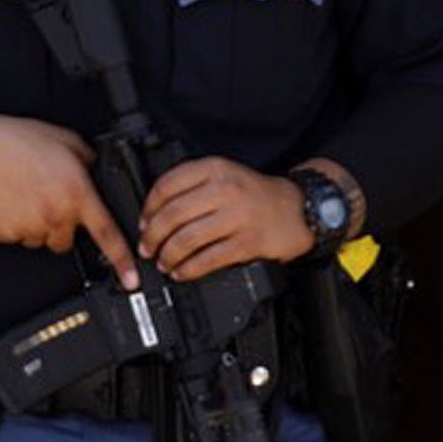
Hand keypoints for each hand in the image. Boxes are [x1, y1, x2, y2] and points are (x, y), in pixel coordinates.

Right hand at [0, 110, 137, 287]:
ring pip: (41, 239)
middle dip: (61, 224)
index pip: (107, 234)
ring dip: (38, 224)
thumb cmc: (15, 141)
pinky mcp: (6, 234)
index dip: (122, 260)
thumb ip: (87, 161)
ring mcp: (29, 228)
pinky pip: (17, 237)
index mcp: (75, 193)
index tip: (131, 280)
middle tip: (46, 197)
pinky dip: (15, 224)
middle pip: (67, 239)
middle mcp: (54, 214)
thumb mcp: (65, 140)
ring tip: (24, 194)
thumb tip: (94, 172)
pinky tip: (9, 200)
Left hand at [135, 156, 314, 279]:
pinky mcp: (247, 242)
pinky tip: (183, 272)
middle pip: (172, 215)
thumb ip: (194, 186)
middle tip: (147, 248)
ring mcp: (237, 216)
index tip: (143, 223)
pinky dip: (189, 269)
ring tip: (164, 262)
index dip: (148, 209)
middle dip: (152, 237)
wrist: (299, 210)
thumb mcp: (226, 175)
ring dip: (168, 255)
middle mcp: (225, 189)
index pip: (167, 186)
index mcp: (215, 169)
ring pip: (187, 239)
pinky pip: (208, 259)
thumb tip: (155, 213)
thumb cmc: (257, 196)